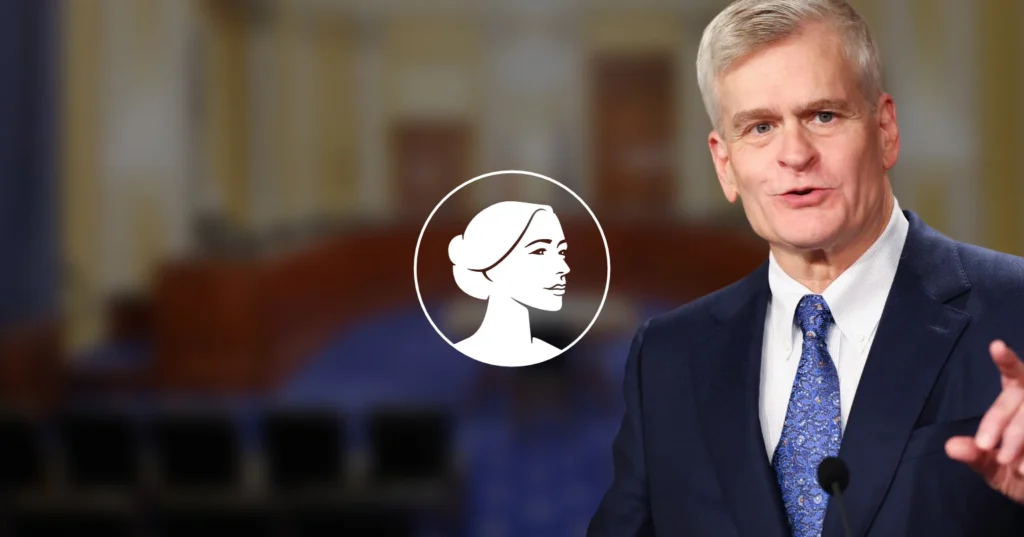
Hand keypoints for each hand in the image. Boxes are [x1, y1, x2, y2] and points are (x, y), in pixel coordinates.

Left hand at [946, 340, 1023, 503]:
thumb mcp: (995, 471)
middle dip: (1003, 422)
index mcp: (1019, 403)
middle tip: (988, 449)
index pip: (1014, 376)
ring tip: (1017, 469)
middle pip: (1021, 396)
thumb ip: (977, 458)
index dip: (1007, 361)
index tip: (997, 346)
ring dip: (1021, 436)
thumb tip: (951, 446)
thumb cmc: (1019, 478)